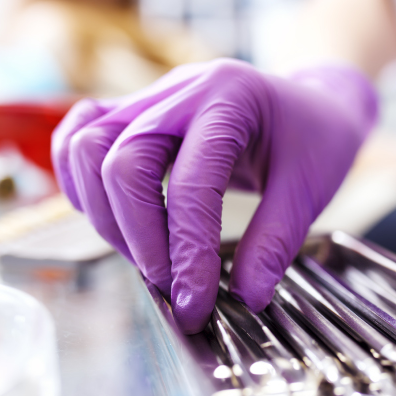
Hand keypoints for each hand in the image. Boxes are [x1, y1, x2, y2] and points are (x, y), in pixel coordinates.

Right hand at [51, 59, 377, 332]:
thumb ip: (276, 242)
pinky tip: (111, 219)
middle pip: (124, 163)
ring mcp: (151, 97)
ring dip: (107, 216)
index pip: (191, 183)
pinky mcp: (135, 113)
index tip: (196, 305)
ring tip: (149, 259)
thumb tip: (245, 298)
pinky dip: (81, 181)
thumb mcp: (310, 188)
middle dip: (141, 240)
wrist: (311, 103)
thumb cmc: (315, 140)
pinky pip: (80, 134)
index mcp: (232, 98)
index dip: (187, 252)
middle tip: (172, 287)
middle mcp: (182, 90)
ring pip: (89, 149)